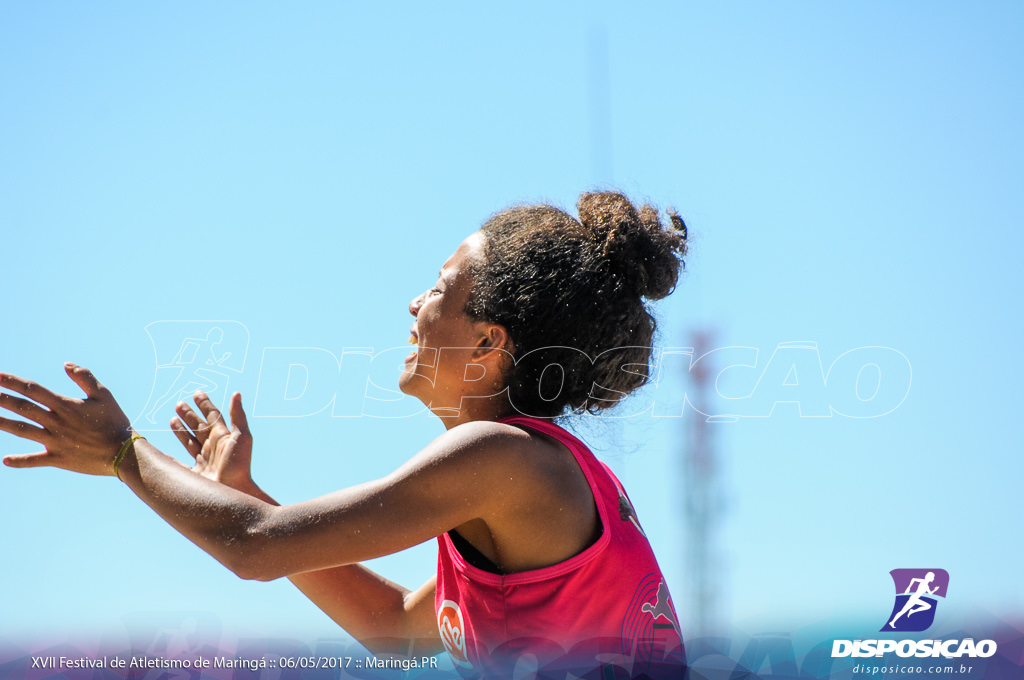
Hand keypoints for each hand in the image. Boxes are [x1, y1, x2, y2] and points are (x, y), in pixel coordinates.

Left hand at [0, 364, 131, 475]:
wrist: (123, 452)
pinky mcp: (58, 458)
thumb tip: (66, 364)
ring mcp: (55, 441)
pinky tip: (5, 460)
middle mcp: (56, 422)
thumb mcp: (104, 394)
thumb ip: (85, 377)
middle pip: (23, 408)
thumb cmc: (115, 421)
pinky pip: (35, 460)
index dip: (14, 382)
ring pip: (22, 430)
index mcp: (66, 406)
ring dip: (3, 423)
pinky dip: (20, 460)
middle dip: (2, 399)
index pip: (34, 390)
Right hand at [171, 391, 253, 491]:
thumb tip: (236, 393)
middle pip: (198, 427)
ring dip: (180, 430)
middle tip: (178, 403)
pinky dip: (171, 456)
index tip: (196, 393)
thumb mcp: (242, 437)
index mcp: (222, 437)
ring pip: (189, 441)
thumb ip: (238, 415)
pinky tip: (164, 450)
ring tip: (172, 418)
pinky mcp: (195, 475)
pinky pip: (179, 463)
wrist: (234, 492)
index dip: (205, 404)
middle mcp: (212, 447)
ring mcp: (203, 461)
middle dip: (189, 415)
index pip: (212, 416)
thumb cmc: (240, 465)